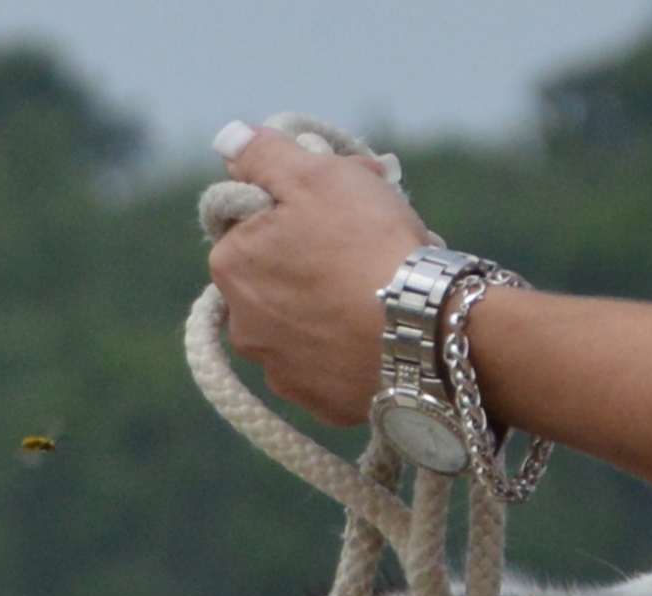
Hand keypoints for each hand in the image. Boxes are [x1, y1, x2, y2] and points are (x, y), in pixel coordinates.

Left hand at [206, 120, 434, 429]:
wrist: (421, 333)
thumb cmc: (366, 245)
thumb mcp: (314, 174)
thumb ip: (263, 154)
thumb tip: (230, 138)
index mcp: (232, 264)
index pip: (252, 219)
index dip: (295, 199)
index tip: (338, 195)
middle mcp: (243, 324)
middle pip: (277, 270)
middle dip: (313, 248)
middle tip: (368, 234)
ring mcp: (280, 370)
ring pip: (303, 317)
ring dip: (331, 297)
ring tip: (383, 283)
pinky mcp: (319, 401)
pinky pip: (330, 360)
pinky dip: (350, 341)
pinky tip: (383, 326)